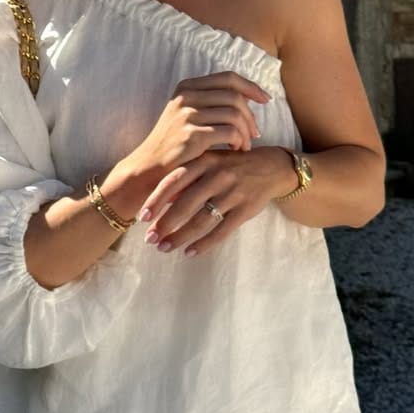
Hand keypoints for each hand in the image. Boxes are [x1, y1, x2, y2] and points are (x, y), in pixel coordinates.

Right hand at [118, 71, 270, 190]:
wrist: (148, 169)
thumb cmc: (173, 144)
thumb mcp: (186, 115)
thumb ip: (210, 102)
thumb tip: (248, 97)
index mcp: (187, 87)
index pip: (228, 78)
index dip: (251, 87)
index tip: (266, 99)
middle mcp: (186, 96)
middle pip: (235, 96)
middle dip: (250, 116)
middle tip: (255, 134)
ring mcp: (187, 114)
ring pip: (235, 115)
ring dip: (246, 132)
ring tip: (244, 146)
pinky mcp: (192, 135)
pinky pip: (230, 132)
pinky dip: (239, 142)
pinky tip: (236, 151)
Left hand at [138, 146, 296, 257]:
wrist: (271, 167)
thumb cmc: (231, 165)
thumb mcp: (210, 161)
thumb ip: (187, 176)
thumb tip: (160, 199)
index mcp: (206, 160)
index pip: (175, 180)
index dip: (157, 200)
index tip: (142, 217)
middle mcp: (218, 175)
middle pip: (186, 204)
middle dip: (165, 224)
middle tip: (150, 239)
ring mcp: (233, 193)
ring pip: (202, 220)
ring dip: (181, 236)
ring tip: (165, 247)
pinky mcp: (246, 209)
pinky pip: (222, 231)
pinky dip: (204, 244)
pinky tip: (190, 252)